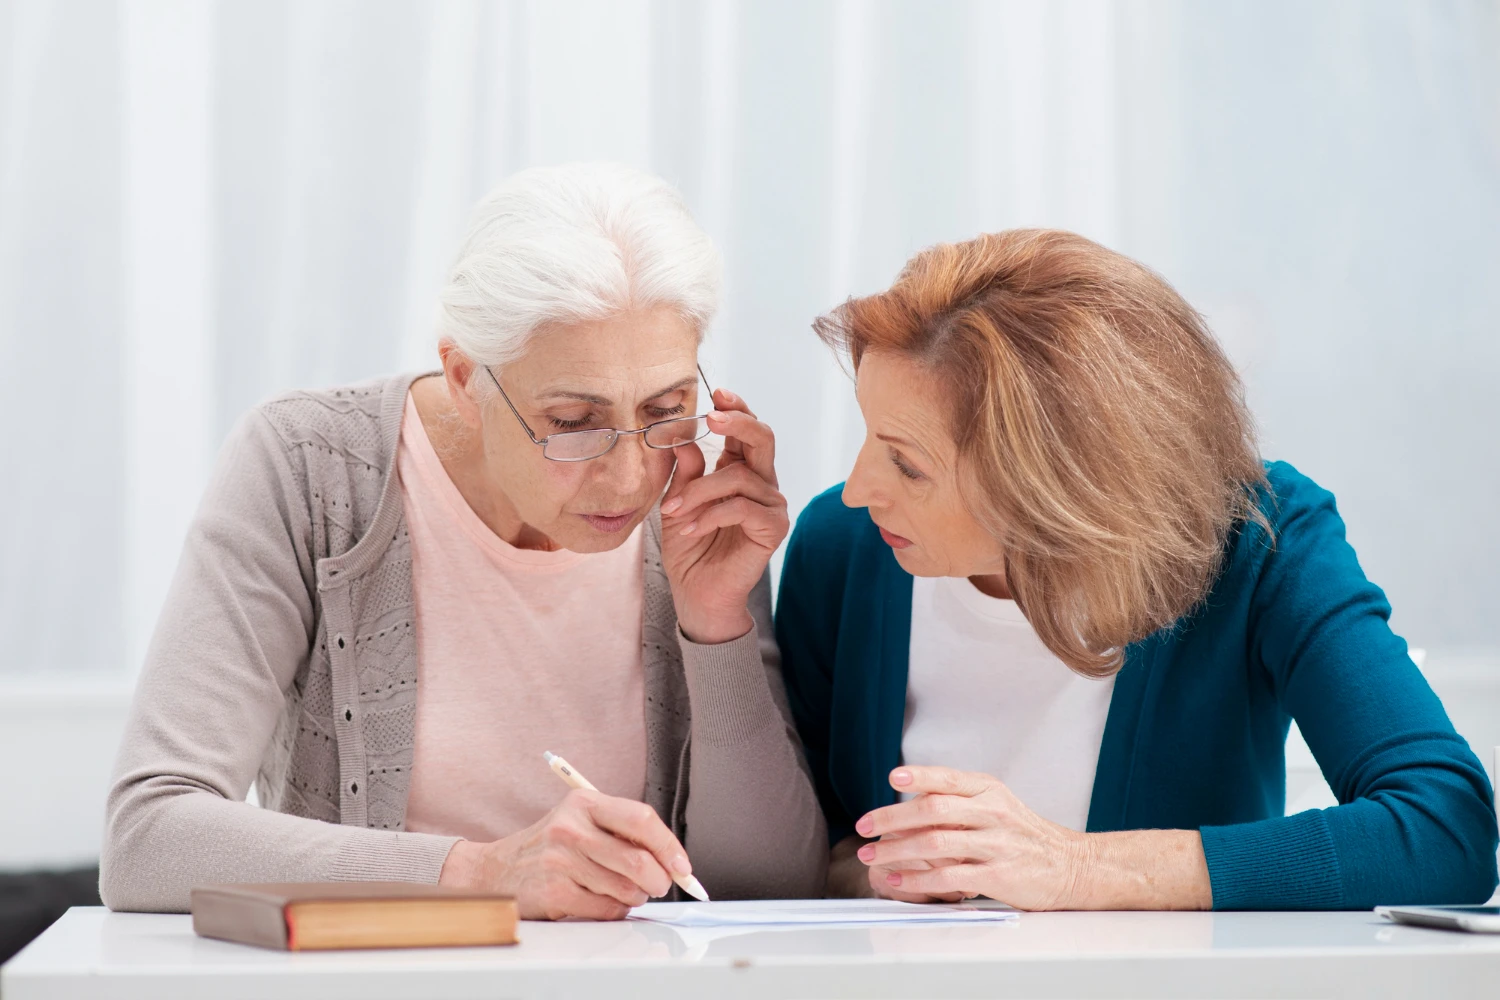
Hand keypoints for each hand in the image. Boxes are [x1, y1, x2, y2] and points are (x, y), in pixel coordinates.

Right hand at [439, 789, 692, 920]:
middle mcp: (570, 827)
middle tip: (659, 885)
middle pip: (637, 859)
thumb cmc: (551, 846)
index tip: (682, 865)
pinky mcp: (554, 892)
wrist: (496, 870)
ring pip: (625, 888)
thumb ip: (622, 832)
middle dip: (659, 879)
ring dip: (635, 896)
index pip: (640, 818)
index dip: (668, 845)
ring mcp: (560, 861)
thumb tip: (671, 860)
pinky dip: (614, 909)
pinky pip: (606, 908)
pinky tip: (602, 900)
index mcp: (584, 802)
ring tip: (625, 891)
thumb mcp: (581, 821)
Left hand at [659, 387, 788, 643]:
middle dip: (737, 422)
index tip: (717, 393)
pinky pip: (742, 507)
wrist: (695, 592)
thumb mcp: (676, 502)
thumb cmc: (688, 546)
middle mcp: (761, 483)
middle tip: (712, 417)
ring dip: (699, 492)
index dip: (735, 408)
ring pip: (739, 477)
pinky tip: (690, 528)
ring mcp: (771, 505)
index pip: (745, 430)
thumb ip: (683, 470)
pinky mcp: (773, 528)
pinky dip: (710, 515)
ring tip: (674, 512)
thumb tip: (681, 435)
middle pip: (762, 438)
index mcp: (739, 469)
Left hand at [853, 766, 1087, 909]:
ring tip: (871, 856)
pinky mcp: (997, 876)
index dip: (919, 776)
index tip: (892, 778)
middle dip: (891, 817)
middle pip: (933, 808)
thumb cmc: (1025, 836)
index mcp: (989, 791)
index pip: (948, 778)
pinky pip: (948, 876)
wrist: (1070, 866)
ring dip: (896, 850)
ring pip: (935, 842)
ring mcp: (996, 845)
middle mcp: (992, 813)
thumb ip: (960, 801)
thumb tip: (911, 801)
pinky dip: (917, 878)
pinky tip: (897, 880)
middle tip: (863, 826)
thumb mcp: (997, 805)